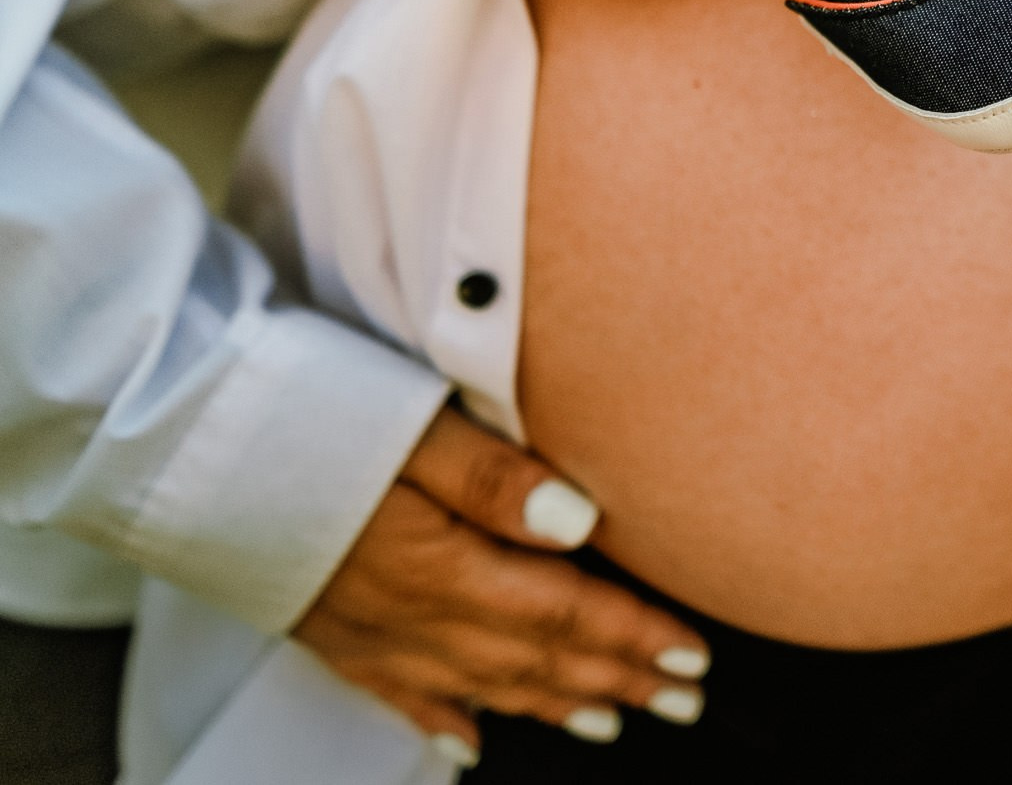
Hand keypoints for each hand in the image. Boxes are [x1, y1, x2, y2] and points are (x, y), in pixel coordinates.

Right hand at [296, 407, 711, 765]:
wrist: (176, 441)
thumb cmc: (301, 410)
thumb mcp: (410, 422)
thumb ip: (496, 478)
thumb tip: (584, 527)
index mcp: (443, 566)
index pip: (565, 612)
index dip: (636, 636)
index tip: (697, 656)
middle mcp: (410, 615)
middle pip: (535, 657)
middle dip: (617, 679)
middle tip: (684, 699)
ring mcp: (364, 631)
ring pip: (480, 684)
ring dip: (554, 702)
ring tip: (612, 717)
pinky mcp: (324, 629)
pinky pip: (400, 693)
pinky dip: (446, 717)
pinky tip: (471, 739)